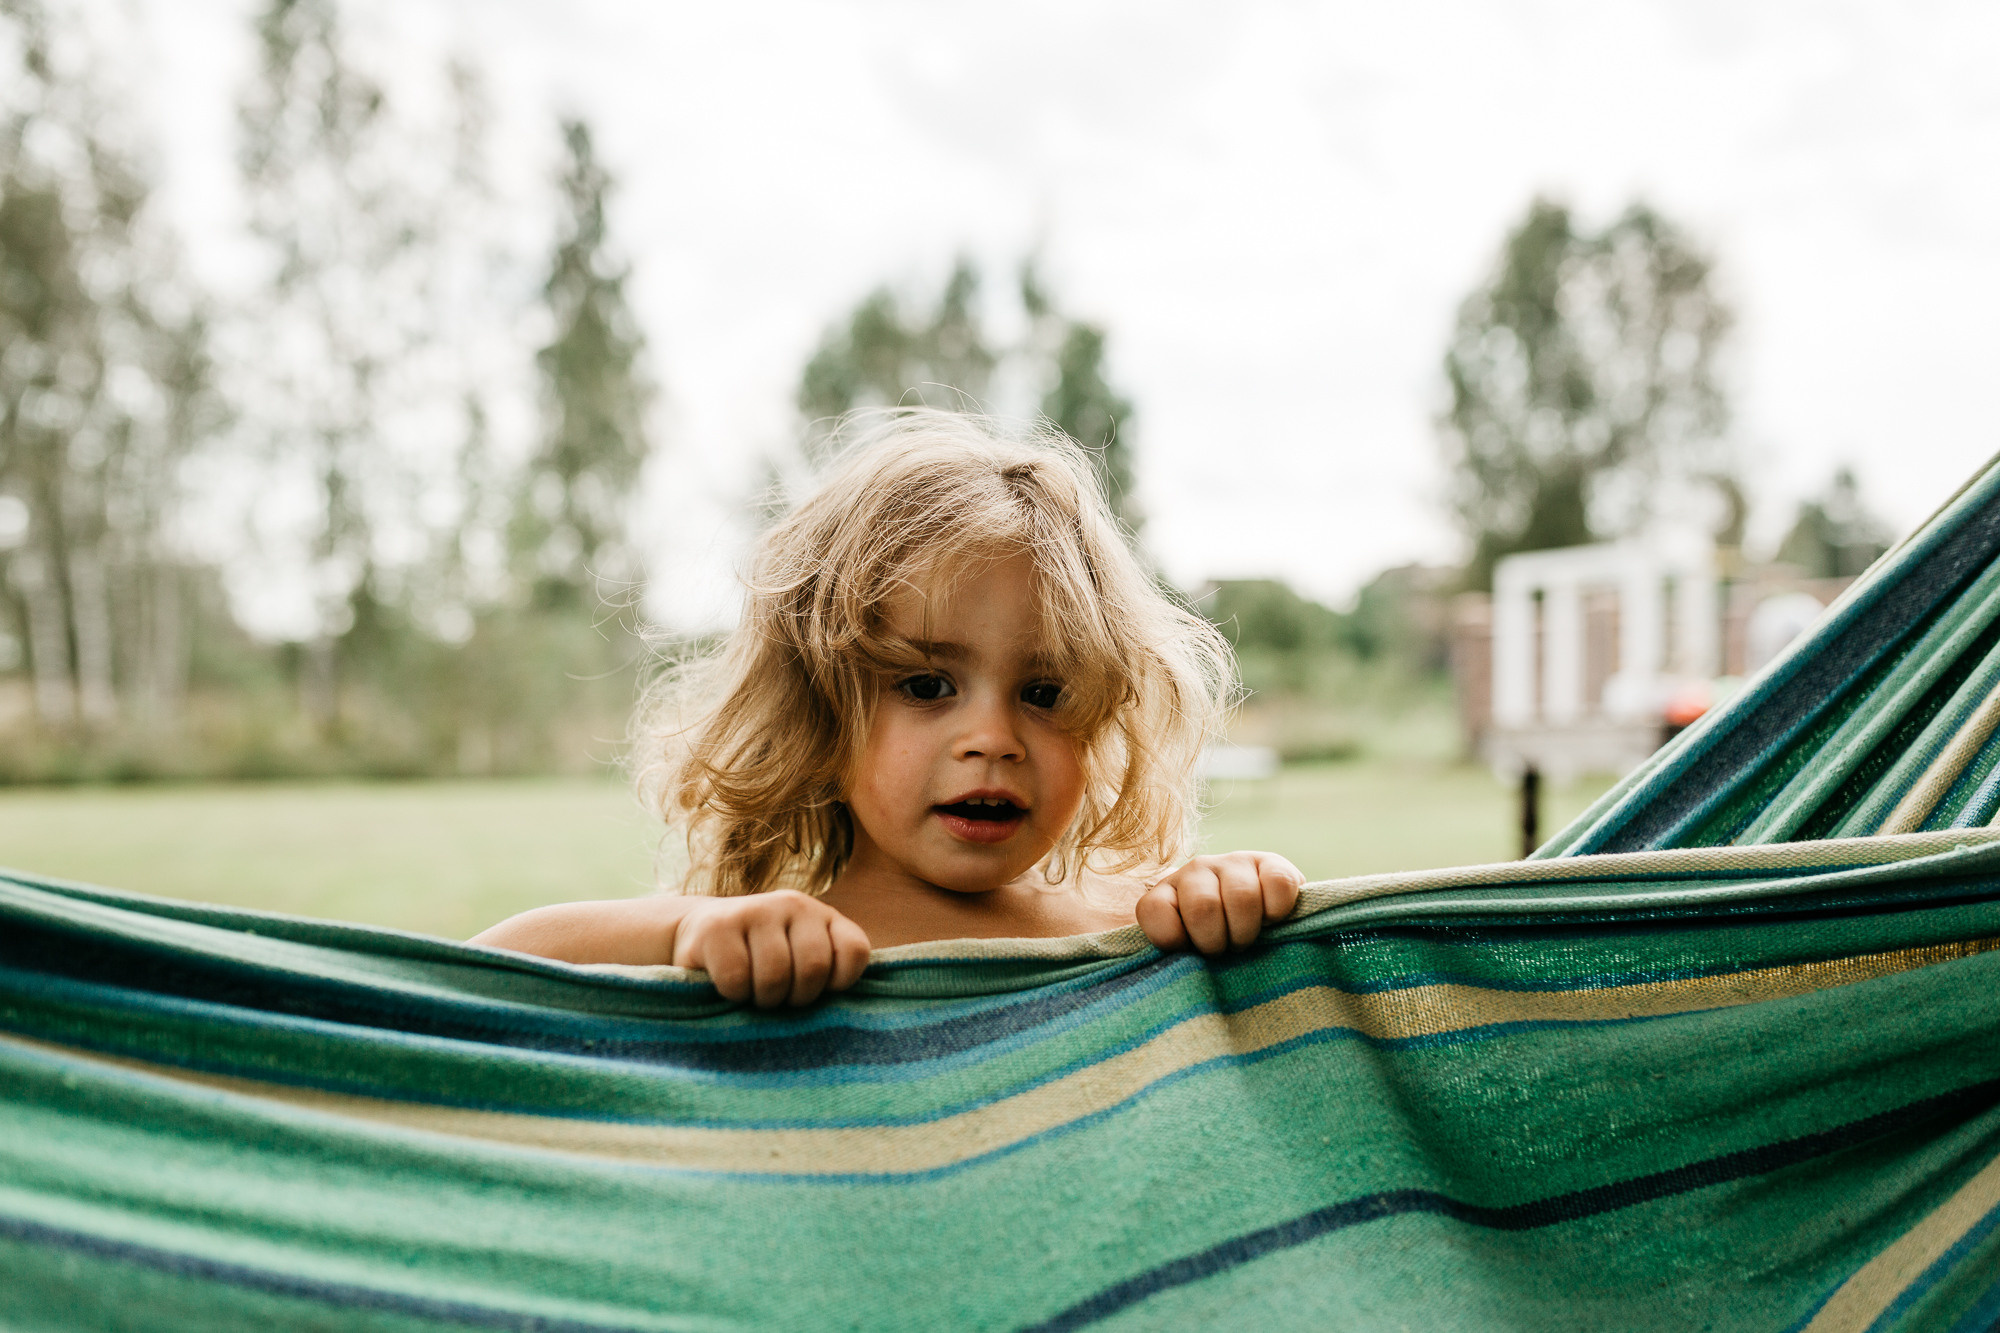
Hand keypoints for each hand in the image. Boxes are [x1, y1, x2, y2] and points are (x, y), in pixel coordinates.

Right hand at [671, 891, 871, 1007]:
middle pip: (814, 968)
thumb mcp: (800, 960)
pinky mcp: (718, 925)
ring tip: (754, 994)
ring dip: (764, 999)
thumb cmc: (760, 961)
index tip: (819, 992)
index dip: (840, 983)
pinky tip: (728, 986)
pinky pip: (737, 978)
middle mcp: (795, 904)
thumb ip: (826, 974)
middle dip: (796, 997)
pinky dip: (734, 995)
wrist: (697, 931)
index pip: (855, 950)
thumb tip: (843, 1016)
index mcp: (823, 916)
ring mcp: (756, 909)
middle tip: (780, 998)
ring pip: (775, 975)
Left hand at [1136, 851, 1303, 953]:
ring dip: (1247, 931)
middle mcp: (1197, 870)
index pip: (1154, 909)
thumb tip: (1181, 976)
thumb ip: (1175, 959)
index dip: (1173, 940)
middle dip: (1216, 942)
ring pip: (1242, 897)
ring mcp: (1234, 862)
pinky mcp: (1273, 863)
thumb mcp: (1188, 954)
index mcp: (1167, 892)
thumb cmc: (1217, 948)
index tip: (1190, 952)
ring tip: (1247, 939)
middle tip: (1224, 951)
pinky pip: (1277, 883)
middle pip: (1202, 907)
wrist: (1263, 925)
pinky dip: (1278, 911)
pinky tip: (1272, 920)